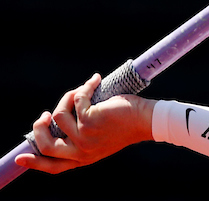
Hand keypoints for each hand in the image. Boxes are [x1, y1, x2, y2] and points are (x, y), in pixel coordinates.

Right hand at [15, 74, 154, 174]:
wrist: (147, 121)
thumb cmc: (126, 125)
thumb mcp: (100, 139)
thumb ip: (81, 137)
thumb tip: (57, 122)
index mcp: (83, 159)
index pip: (53, 167)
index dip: (34, 162)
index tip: (20, 157)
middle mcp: (81, 151)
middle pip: (46, 144)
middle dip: (40, 127)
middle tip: (46, 114)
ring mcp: (84, 136)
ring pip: (59, 116)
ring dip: (67, 98)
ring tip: (81, 89)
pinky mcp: (90, 119)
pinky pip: (77, 99)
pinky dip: (85, 86)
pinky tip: (95, 81)